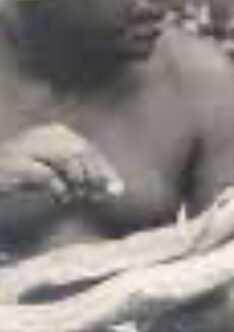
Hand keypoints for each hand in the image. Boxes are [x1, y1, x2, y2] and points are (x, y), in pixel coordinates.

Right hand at [0, 124, 123, 203]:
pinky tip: (58, 199)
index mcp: (55, 132)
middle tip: (93, 197)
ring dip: (76, 182)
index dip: (105, 170)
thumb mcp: (58, 175)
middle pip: (81, 152)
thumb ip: (87, 179)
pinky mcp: (15, 164)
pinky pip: (48, 175)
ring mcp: (26, 147)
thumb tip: (119, 190)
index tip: (116, 190)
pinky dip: (59, 189)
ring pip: (67, 159)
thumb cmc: (23, 177)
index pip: (89, 149)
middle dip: (94, 176)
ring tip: (72, 197)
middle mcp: (42, 134)